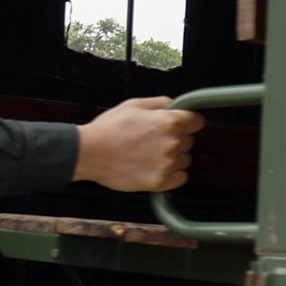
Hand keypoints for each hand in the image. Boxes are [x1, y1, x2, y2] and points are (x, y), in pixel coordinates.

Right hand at [73, 97, 203, 191]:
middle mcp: (172, 143)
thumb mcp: (133, 104)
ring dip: (173, 157)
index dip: (187, 121)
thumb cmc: (108, 130)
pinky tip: (155, 167)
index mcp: (169, 122)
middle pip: (189, 141)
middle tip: (154, 140)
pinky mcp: (159, 182)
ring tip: (150, 154)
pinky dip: (172, 174)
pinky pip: (180, 178)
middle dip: (176, 139)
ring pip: (185, 160)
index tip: (182, 124)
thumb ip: (160, 103)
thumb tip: (175, 105)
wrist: (89, 153)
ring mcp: (167, 164)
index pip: (196, 121)